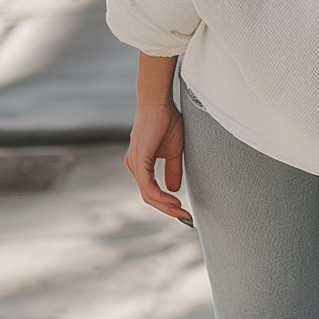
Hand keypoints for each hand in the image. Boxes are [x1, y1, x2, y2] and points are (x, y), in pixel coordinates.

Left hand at [126, 55, 190, 222]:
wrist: (159, 103)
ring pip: (148, 195)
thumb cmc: (166, 121)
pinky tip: (173, 200)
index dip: (166, 203)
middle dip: (167, 209)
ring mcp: (134, 164)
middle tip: (184, 216)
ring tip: (181, 210)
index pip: (151, 191)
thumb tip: (174, 189)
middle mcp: (134, 166)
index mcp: (141, 164)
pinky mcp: (138, 161)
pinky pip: (148, 186)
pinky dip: (161, 196)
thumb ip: (172, 171)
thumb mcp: (174, 152)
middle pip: (149, 197)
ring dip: (165, 206)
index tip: (182, 210)